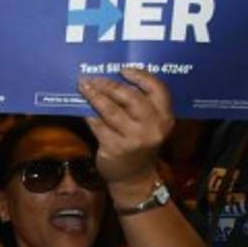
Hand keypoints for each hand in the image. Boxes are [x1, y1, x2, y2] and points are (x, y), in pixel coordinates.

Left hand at [79, 67, 172, 188]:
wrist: (134, 177)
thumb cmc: (140, 144)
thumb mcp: (150, 125)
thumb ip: (141, 105)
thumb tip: (113, 79)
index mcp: (165, 117)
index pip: (158, 89)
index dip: (141, 76)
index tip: (123, 69)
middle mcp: (153, 127)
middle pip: (131, 98)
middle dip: (110, 85)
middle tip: (93, 78)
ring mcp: (135, 138)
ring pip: (111, 110)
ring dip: (95, 96)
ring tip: (83, 86)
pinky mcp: (116, 148)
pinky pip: (98, 125)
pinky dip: (89, 114)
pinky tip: (82, 107)